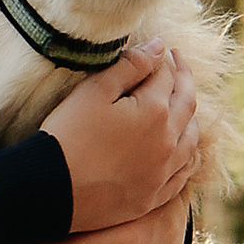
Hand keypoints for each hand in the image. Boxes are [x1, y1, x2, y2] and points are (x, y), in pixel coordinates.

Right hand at [43, 42, 199, 234]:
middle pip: (186, 103)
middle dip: (184, 79)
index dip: (163, 58)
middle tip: (177, 63)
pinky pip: (184, 173)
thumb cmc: (68, 136)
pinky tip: (186, 148)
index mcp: (155, 111)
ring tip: (183, 100)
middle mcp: (168, 142)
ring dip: (190, 114)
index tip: (160, 48)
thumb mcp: (95, 91)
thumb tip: (159, 46)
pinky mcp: (154, 196)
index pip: (166, 76)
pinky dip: (189, 154)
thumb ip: (131, 65)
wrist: (52, 190)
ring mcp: (164, 172)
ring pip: (192, 138)